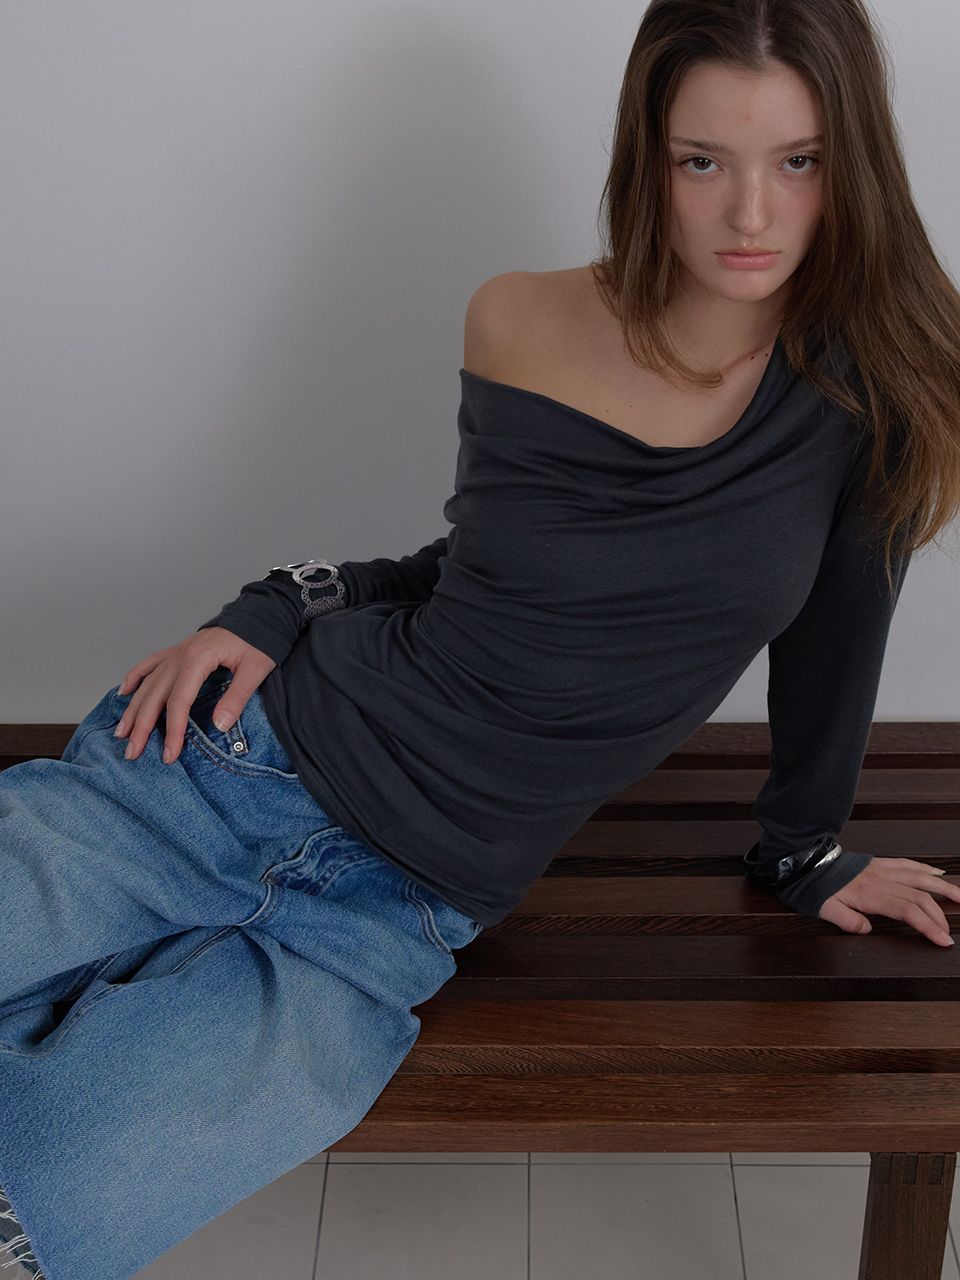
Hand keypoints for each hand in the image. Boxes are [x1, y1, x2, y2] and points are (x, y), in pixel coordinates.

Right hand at [113, 628, 276, 764]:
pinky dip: (135, 677)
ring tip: (121, 733)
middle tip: (133, 753)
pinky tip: (124, 692)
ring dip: (132, 709)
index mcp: (198, 659)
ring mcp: (177, 652)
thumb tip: (219, 725)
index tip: (170, 754)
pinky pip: (150, 664)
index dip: (173, 730)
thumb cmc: (259, 640)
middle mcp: (180, 655)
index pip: (179, 702)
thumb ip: (237, 698)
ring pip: (147, 683)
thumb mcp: (255, 670)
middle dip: (141, 727)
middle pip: (155, 696)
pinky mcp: (179, 651)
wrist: (260, 614)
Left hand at [818, 857, 959, 946]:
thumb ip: (846, 920)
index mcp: (870, 894)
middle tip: (948, 933)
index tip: (943, 939)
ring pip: (920, 876)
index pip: (908, 910)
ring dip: (943, 887)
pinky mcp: (879, 862)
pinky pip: (907, 863)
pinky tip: (938, 872)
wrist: (807, 862)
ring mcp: (882, 869)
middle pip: (920, 897)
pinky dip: (925, 868)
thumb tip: (865, 930)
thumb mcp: (824, 909)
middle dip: (939, 916)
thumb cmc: (815, 887)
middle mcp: (881, 880)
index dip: (929, 925)